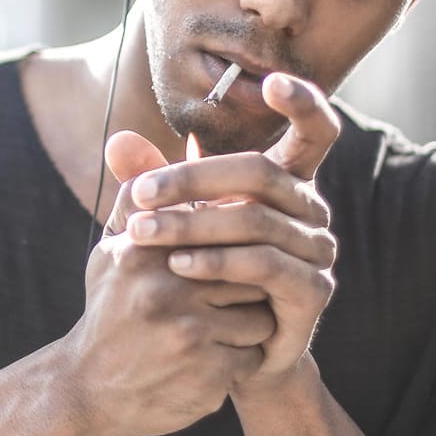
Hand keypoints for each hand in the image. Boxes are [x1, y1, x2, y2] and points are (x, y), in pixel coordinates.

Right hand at [59, 138, 276, 435]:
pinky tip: (211, 363)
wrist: (87, 391)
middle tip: (233, 296)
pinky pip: (253, 355)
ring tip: (218, 330)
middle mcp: (165, 288)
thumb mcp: (113, 251)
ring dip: (249, 324)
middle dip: (249, 283)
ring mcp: (188, 334)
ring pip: (259, 313)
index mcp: (144, 249)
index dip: (235, 242)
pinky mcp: (208, 375)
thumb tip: (128, 136)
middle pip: (249, 267)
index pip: (224, 226)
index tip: (234, 253)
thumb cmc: (109, 310)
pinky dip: (241, 360)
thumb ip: (132, 196)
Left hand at [124, 74, 341, 394]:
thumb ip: (152, 182)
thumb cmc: (198, 277)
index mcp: (288, 182)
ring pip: (258, 221)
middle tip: (138, 193)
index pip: (316, 130)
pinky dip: (219, 263)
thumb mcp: (171, 224)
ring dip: (192, 224)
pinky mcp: (312, 294)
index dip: (303, 102)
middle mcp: (312, 210)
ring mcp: (318, 252)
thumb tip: (116, 140)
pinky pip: (267, 267)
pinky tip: (178, 266)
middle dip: (192, 179)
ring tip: (139, 234)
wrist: (222, 355)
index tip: (269, 81)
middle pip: (262, 173)